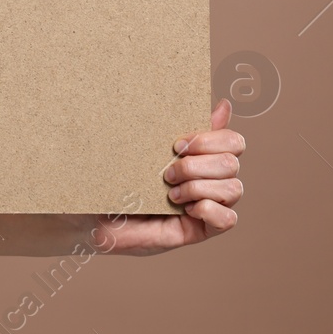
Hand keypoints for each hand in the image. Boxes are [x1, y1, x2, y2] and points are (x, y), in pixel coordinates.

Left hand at [91, 98, 244, 255]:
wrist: (99, 215)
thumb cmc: (123, 179)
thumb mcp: (151, 149)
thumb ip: (185, 128)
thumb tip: (224, 105)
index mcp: (204, 156)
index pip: (233, 142)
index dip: (210, 140)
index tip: (176, 145)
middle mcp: (212, 180)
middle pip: (231, 163)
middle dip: (196, 165)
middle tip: (166, 174)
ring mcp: (210, 204)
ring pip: (233, 188)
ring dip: (197, 187)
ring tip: (170, 194)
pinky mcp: (204, 229)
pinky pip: (228, 219)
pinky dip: (208, 210)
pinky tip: (186, 210)